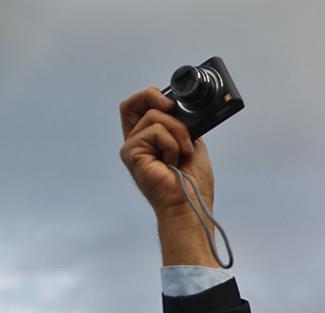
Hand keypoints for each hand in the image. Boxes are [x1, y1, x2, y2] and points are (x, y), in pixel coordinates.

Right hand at [119, 86, 213, 215]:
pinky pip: (156, 131)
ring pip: (154, 117)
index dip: (152, 96)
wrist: (191, 204)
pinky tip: (173, 161)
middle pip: (131, 104)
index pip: (138, 107)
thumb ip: (182, 125)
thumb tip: (180, 109)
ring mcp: (132, 148)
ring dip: (178, 132)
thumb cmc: (193, 182)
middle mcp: (136, 143)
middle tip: (173, 108)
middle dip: (153, 97)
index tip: (173, 103)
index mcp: (149, 140)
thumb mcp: (192, 144)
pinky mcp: (131, 153)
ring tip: (183, 154)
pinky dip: (173, 144)